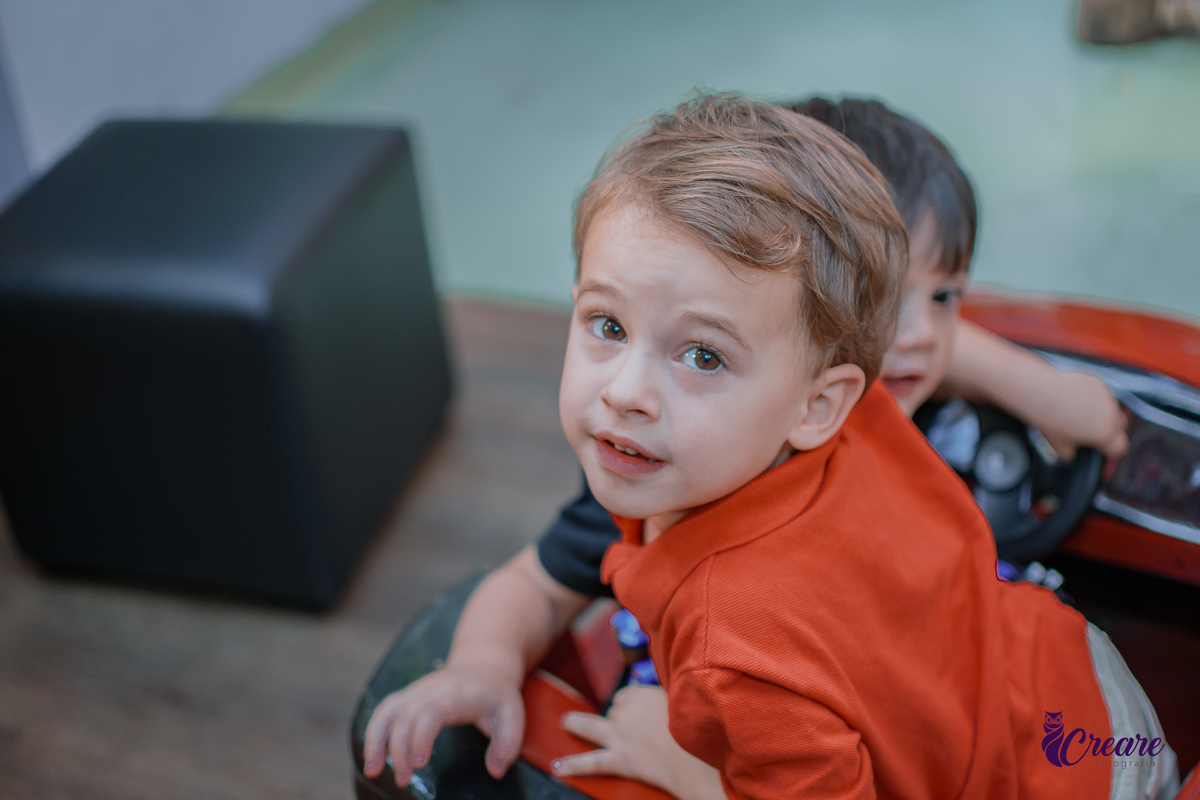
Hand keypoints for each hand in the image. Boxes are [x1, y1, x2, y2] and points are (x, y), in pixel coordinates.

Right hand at [362, 662, 524, 784]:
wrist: (484, 665)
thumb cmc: (497, 694)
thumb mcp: (513, 715)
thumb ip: (507, 744)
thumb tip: (495, 771)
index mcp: (457, 693)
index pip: (431, 710)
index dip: (420, 735)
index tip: (419, 762)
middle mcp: (431, 689)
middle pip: (405, 715)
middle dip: (399, 748)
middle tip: (403, 779)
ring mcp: (417, 691)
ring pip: (387, 710)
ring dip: (375, 739)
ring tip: (372, 770)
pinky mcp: (408, 697)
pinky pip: (384, 711)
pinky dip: (374, 733)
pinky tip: (374, 757)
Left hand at [553, 685, 723, 799]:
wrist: (695, 758)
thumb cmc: (695, 727)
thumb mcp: (681, 698)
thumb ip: (667, 692)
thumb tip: (663, 683)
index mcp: (640, 693)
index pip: (627, 694)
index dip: (633, 704)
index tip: (641, 711)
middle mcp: (625, 712)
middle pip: (614, 709)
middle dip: (618, 716)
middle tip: (632, 726)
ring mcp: (619, 736)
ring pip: (592, 727)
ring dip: (576, 724)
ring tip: (565, 722)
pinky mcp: (619, 760)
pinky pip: (591, 763)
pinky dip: (572, 765)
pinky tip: (556, 766)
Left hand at [1038, 370, 1128, 460]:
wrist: (1042, 393)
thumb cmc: (1050, 422)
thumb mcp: (1058, 445)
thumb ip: (1069, 454)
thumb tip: (1071, 455)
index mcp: (1105, 434)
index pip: (1119, 447)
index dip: (1110, 450)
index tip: (1098, 448)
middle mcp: (1111, 415)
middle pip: (1119, 427)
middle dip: (1109, 430)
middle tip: (1088, 430)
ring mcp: (1107, 397)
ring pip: (1112, 408)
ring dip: (1103, 412)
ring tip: (1080, 412)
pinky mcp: (1098, 383)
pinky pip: (1102, 394)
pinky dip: (1094, 397)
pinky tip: (1075, 397)